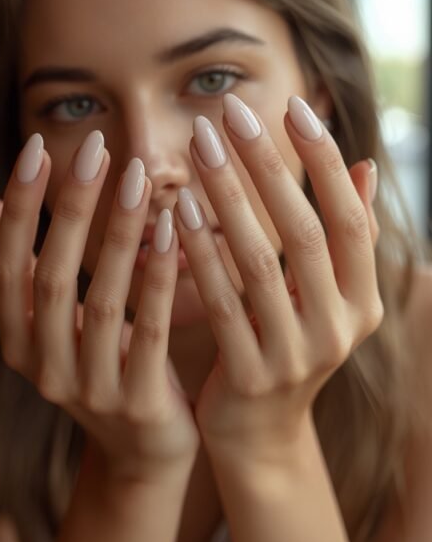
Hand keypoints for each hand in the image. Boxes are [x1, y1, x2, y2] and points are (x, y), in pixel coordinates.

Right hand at [0, 132, 197, 482]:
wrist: (144, 453)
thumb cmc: (103, 367)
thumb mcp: (56, 324)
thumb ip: (26, 270)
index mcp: (15, 342)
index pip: (5, 264)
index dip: (19, 206)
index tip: (38, 147)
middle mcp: (40, 367)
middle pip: (49, 277)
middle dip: (69, 208)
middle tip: (95, 148)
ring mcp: (87, 390)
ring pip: (99, 302)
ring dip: (119, 235)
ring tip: (140, 177)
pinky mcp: (136, 404)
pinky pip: (148, 332)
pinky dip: (158, 279)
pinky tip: (173, 231)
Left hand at [175, 94, 381, 461]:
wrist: (256, 434)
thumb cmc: (280, 345)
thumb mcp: (321, 298)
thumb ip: (341, 239)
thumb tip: (366, 166)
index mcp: (362, 300)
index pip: (351, 218)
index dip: (323, 162)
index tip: (288, 107)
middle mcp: (341, 327)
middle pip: (306, 233)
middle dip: (266, 168)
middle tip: (227, 115)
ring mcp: (297, 355)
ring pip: (261, 264)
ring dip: (227, 201)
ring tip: (198, 149)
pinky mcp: (251, 375)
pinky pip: (220, 304)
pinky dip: (199, 256)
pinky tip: (176, 213)